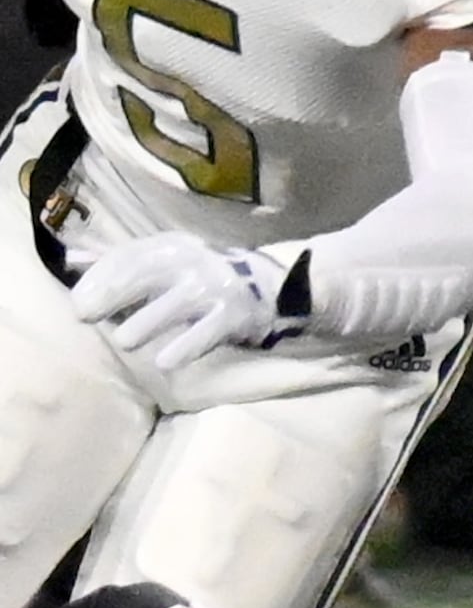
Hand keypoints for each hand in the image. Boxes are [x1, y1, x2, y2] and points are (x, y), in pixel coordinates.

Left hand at [70, 232, 292, 366]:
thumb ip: (118, 262)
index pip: (128, 257)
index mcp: (170, 246)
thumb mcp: (163, 261)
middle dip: (111, 295)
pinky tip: (165, 361)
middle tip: (85, 316)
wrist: (267, 286)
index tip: (76, 301)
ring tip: (127, 341)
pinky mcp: (234, 316)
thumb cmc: (198, 276)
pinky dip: (185, 348)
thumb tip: (71, 258)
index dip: (98, 278)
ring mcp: (215, 288)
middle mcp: (192, 261)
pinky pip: (206, 334)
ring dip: (144, 326)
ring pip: (173, 306)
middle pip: (146, 273)